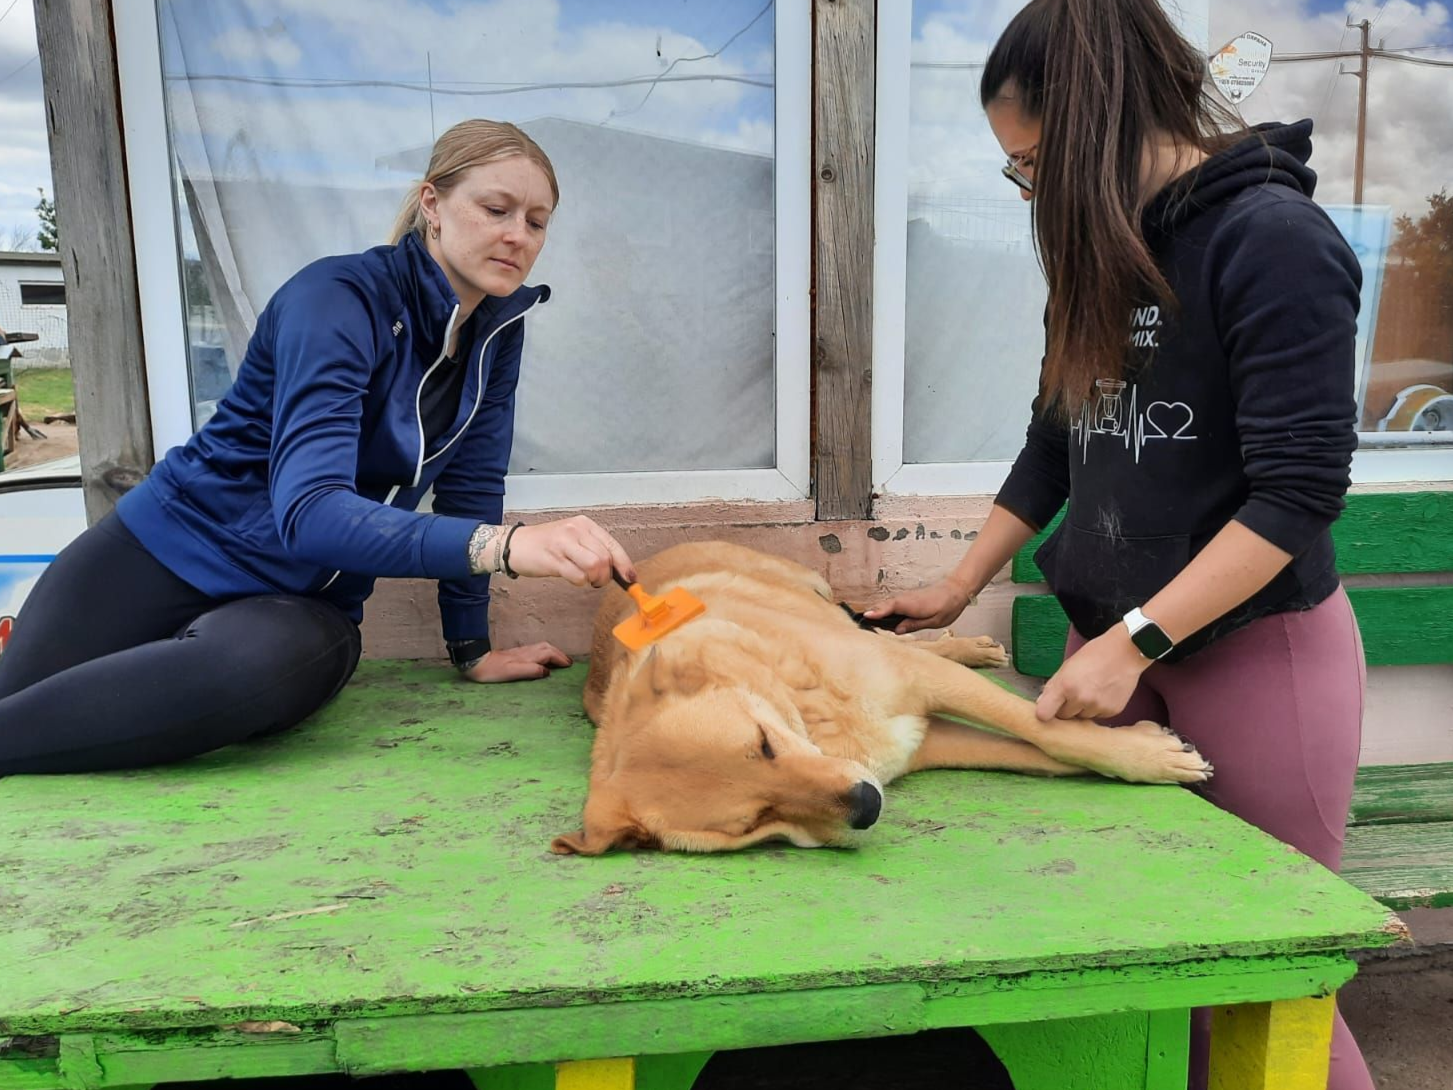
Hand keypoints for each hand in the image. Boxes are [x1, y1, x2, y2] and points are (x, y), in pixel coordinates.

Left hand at [462, 642, 571, 682]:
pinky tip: (542, 660)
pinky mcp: (516, 655)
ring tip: (560, 661)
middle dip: (559, 654)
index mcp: (527, 656)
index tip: (569, 666)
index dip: (560, 659)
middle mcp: (526, 652)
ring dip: (553, 652)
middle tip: (568, 663)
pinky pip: (536, 651)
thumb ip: (530, 670)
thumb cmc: (493, 670)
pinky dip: (545, 653)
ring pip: (542, 648)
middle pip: (547, 648)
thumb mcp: (512, 673)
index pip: (549, 654)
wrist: (476, 662)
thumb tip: (547, 671)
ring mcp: (521, 652)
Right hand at [505, 516, 636, 586]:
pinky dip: (579, 582)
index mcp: (584, 524)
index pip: (612, 545)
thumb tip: (618, 569)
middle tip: (597, 580)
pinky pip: (577, 576)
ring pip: (594, 566)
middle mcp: (575, 530)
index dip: (624, 564)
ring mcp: (564, 543)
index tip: (631, 578)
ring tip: (586, 579)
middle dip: (606, 575)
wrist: (515, 544)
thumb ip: (594, 548)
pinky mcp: (553, 559)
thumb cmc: (547, 544)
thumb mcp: (573, 538)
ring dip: (594, 579)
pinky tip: (572, 577)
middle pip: (605, 558)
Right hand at [862, 576, 975, 633]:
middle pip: (884, 606)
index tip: (865, 617)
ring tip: (865, 622)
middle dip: (872, 613)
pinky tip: (881, 618)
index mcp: (910, 605)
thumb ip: (913, 625)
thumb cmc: (947, 606)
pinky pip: (892, 605)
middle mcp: (905, 600)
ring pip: (887, 605)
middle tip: (859, 623)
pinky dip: (884, 610)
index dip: (877, 613)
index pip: (889, 608)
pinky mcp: (908, 600)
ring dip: (877, 612)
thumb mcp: (933, 621)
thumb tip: (897, 630)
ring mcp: (905, 598)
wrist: (956, 590)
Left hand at [1035, 626, 1149, 721]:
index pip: (1044, 714)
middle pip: (1064, 716)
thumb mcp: (1067, 666)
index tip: (1046, 710)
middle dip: (1066, 707)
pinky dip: (1098, 707)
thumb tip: (1041, 704)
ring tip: (1092, 689)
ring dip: (1083, 708)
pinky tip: (1103, 692)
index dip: (1044, 712)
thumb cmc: (1094, 655)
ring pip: (1082, 717)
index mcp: (1065, 685)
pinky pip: (1098, 716)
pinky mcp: (1112, 711)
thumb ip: (1053, 686)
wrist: (1125, 652)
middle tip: (1074, 692)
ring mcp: (1097, 706)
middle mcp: (1080, 699)